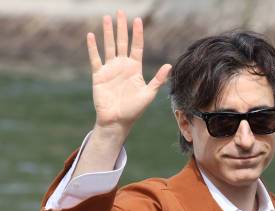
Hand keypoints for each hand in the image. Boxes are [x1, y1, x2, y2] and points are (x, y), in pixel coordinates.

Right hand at [86, 10, 171, 134]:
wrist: (117, 122)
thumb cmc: (133, 111)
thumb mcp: (148, 95)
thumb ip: (158, 80)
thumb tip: (169, 66)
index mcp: (134, 69)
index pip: (136, 47)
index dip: (137, 33)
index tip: (138, 20)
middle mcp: (122, 66)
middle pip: (122, 42)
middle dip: (121, 27)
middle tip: (120, 11)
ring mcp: (110, 70)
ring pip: (109, 46)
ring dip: (107, 32)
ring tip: (106, 18)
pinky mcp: (99, 76)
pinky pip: (95, 58)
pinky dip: (93, 48)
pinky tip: (91, 35)